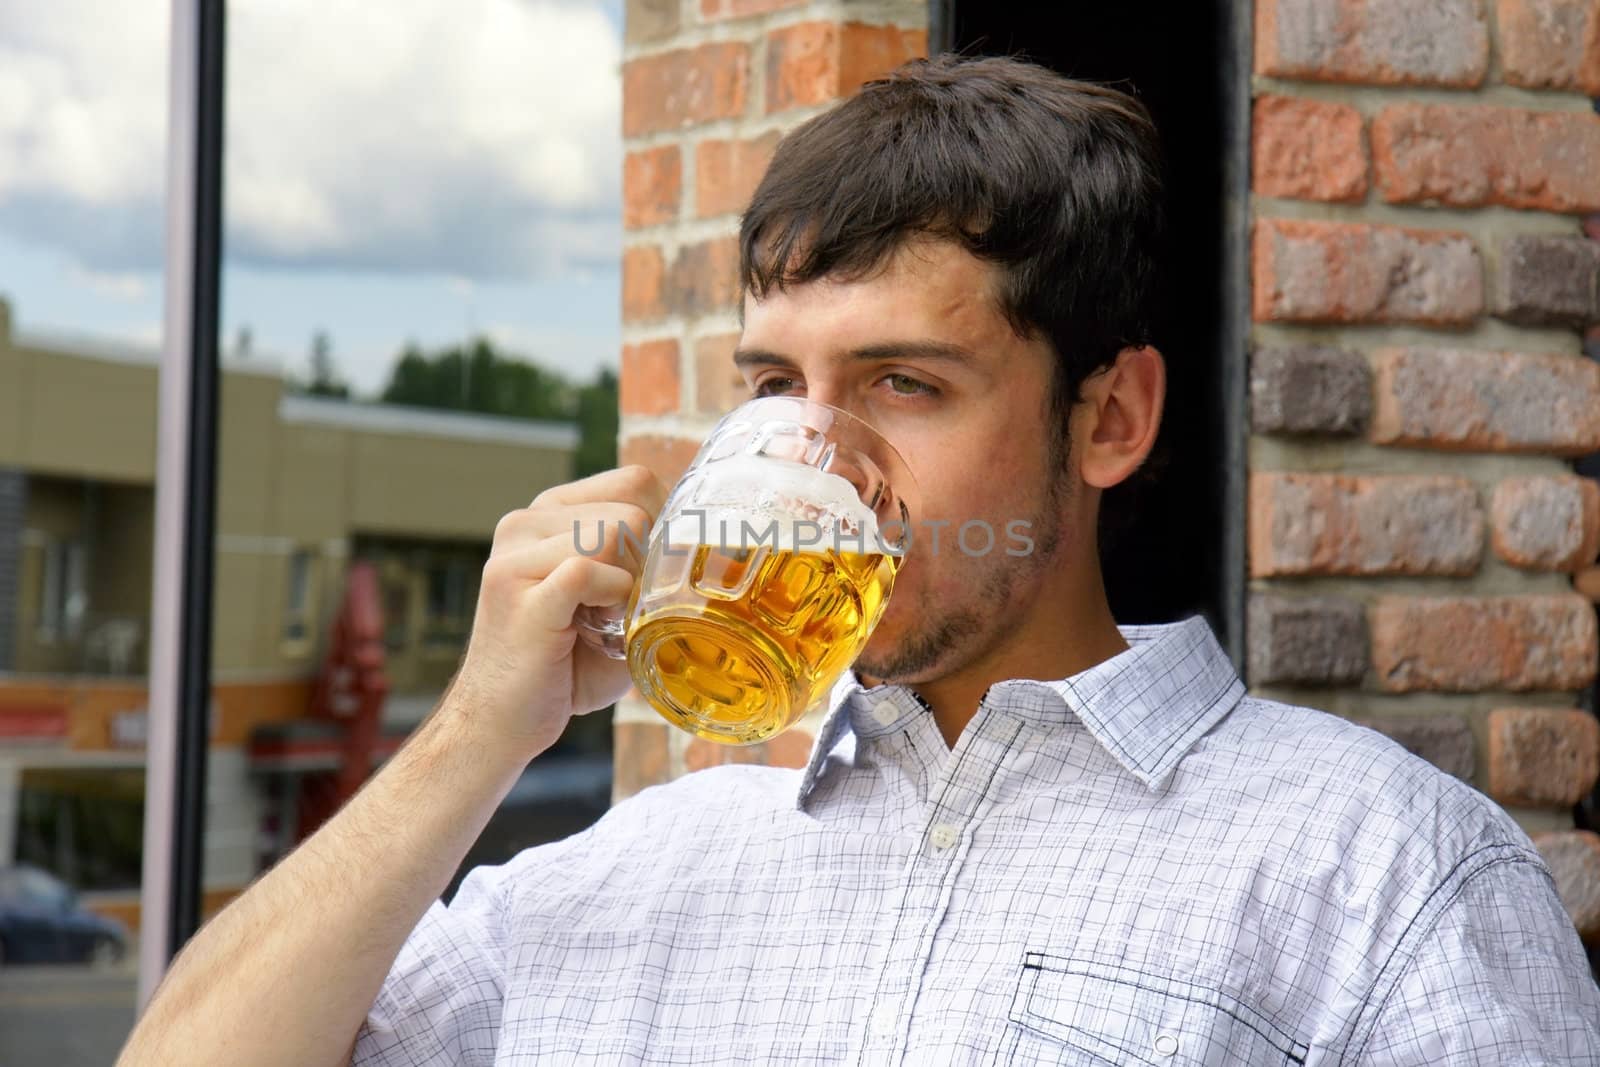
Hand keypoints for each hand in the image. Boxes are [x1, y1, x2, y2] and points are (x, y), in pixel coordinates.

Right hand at [441, 465, 665, 759]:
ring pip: (614, 532)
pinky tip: (594, 630)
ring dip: (629, 584)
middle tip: (625, 610)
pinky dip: (610, 601)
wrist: (501, 722)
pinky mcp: (517, 589)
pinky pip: (588, 569)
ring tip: (605, 622)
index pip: (635, 481)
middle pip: (632, 506)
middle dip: (649, 560)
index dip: (663, 527)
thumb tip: (710, 553)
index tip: (651, 576)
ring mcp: (516, 554)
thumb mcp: (610, 604)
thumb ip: (645, 568)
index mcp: (549, 514)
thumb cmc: (564, 667)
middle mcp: (526, 523)